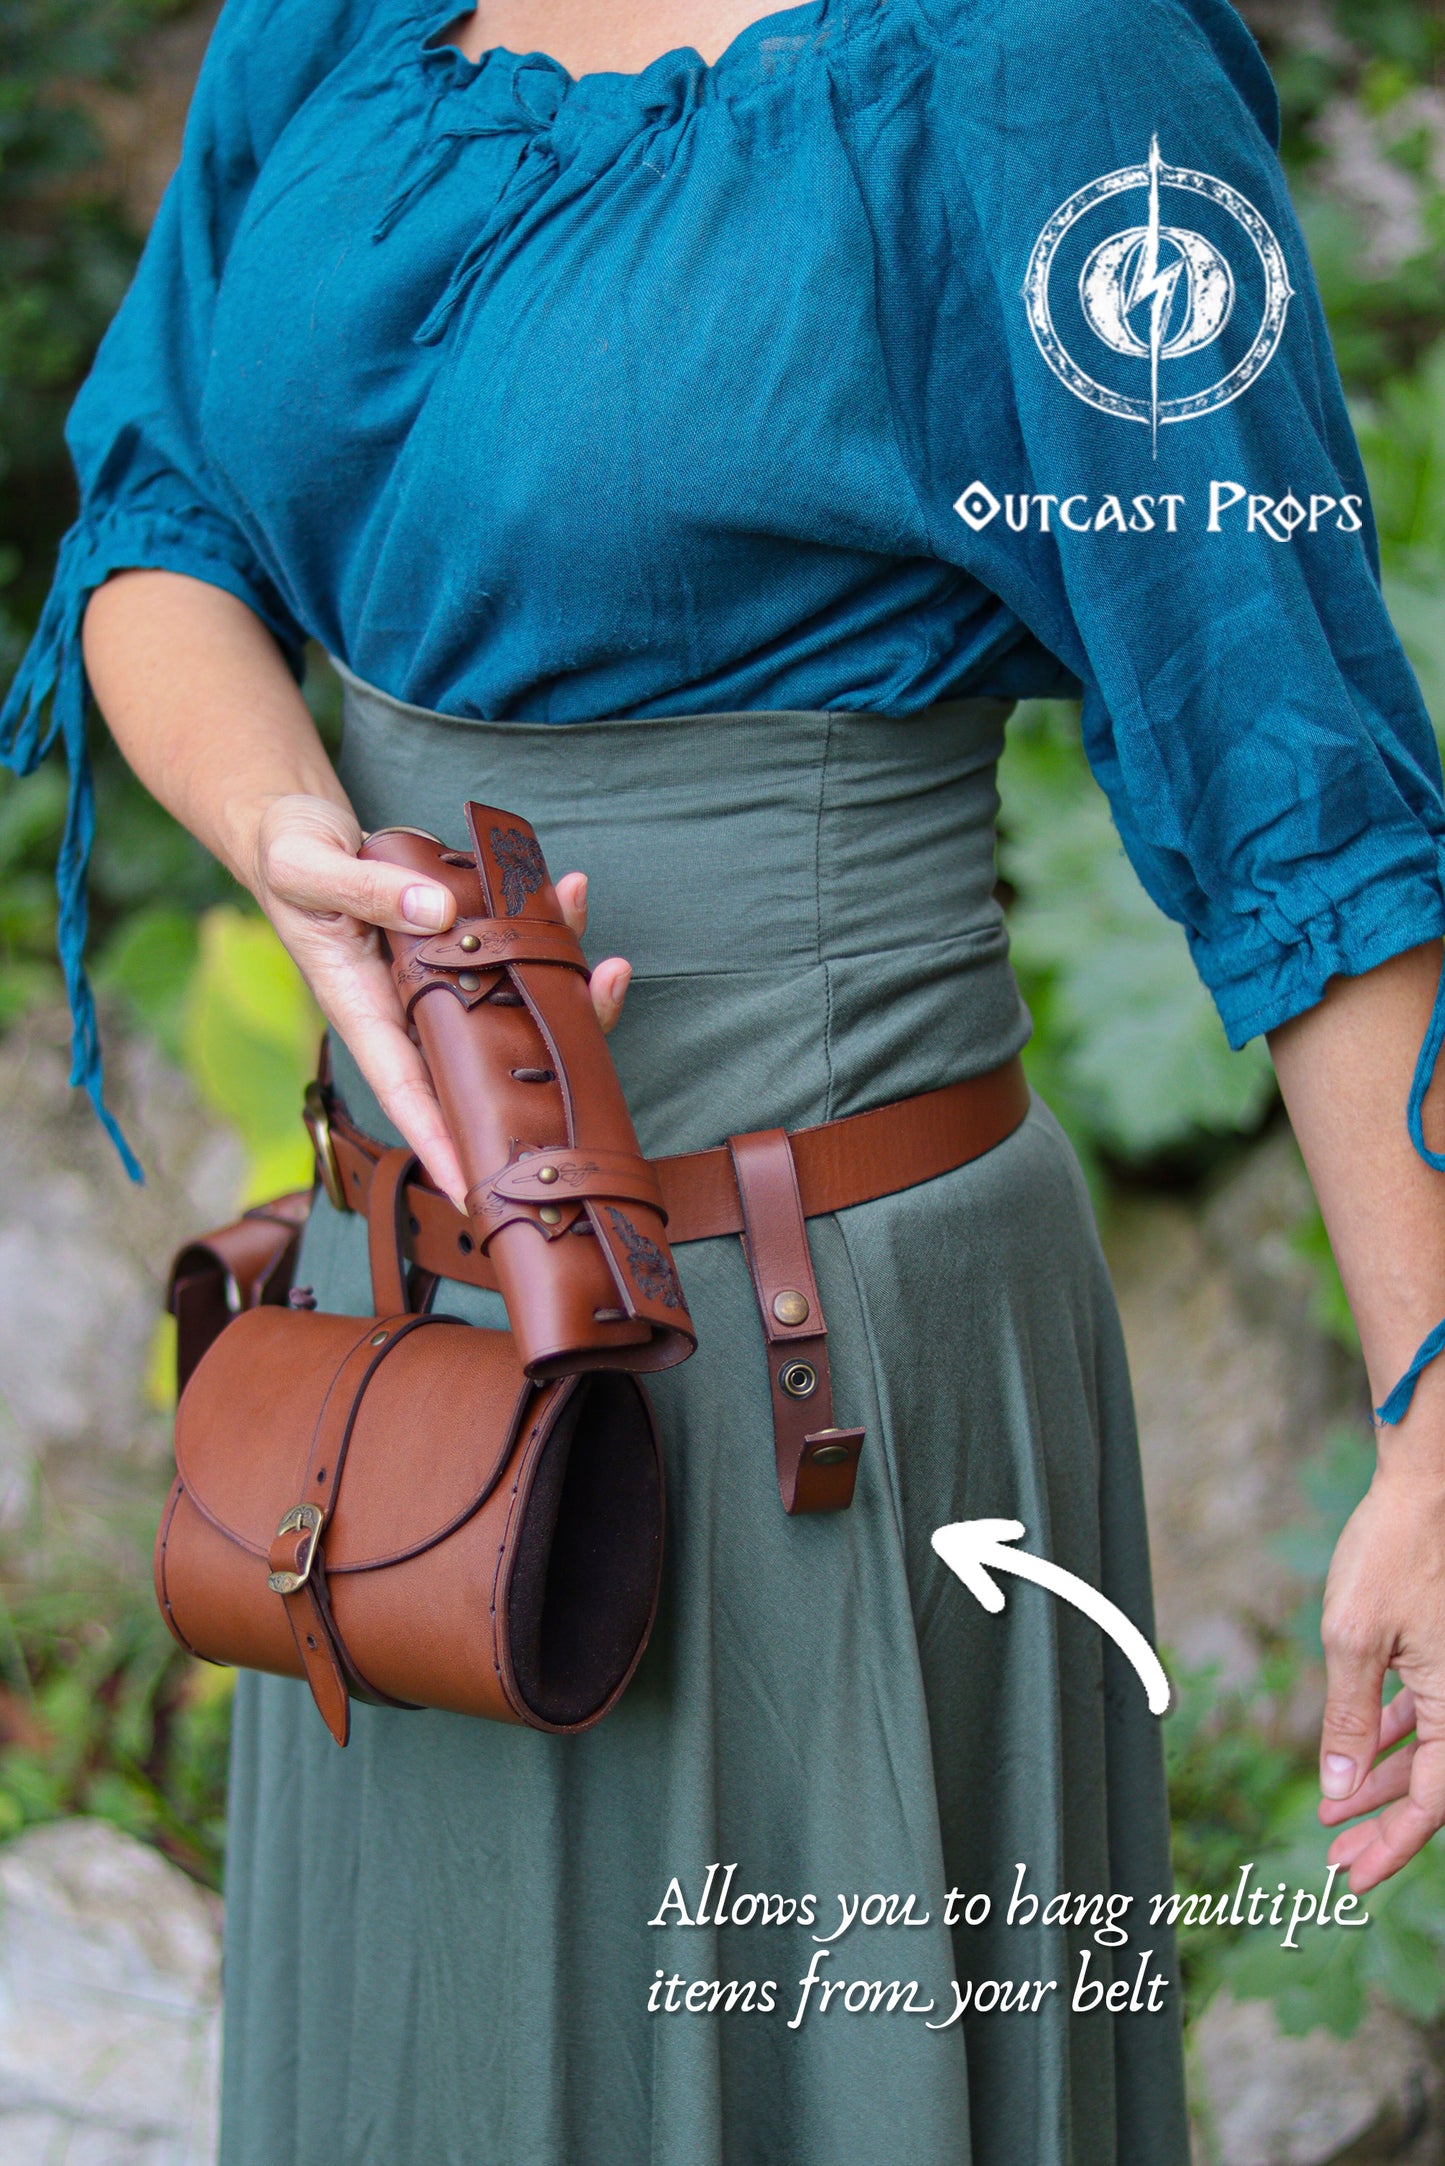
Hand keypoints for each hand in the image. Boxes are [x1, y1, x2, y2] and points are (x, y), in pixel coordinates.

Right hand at [250, 794, 630, 1206]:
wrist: (290, 822)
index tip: (477, 1193)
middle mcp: (406, 1000)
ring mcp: (436, 970)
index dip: (442, 1143)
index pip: (405, 1091)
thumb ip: (367, 893)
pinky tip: (568, 897)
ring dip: (560, 985)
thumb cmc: (285, 854)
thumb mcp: (309, 867)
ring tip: (606, 970)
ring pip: (507, 997)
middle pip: (476, 1056)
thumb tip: (439, 916)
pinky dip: (543, 925)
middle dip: (535, 1072)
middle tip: (592, 1084)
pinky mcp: (454, 933)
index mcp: (361, 1004)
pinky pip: (508, 941)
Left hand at [1316, 1450, 1444, 1891]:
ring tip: (1341, 1813)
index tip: (1352, 1876)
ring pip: (1430, 1751)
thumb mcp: (1353, 1636)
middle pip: (1435, 1787)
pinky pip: (1428, 1713)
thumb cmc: (1392, 1550)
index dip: (1393, 1845)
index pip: (1434, 1802)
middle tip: (1342, 1860)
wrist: (1424, 1485)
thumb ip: (1349, 1716)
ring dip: (1386, 1783)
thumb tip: (1340, 1786)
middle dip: (1386, 1826)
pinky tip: (1361, 1755)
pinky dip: (1394, 1737)